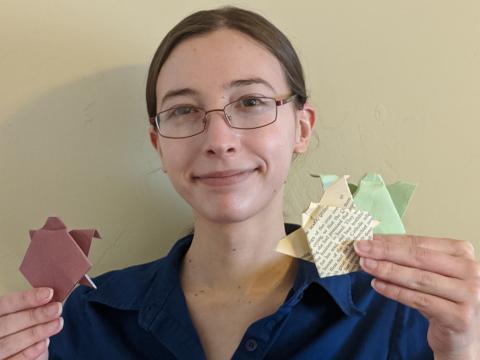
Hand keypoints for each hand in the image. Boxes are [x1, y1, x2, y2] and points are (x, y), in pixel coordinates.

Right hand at [0, 287, 62, 359]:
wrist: (15, 352)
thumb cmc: (19, 329)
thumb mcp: (20, 316)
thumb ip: (29, 309)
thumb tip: (50, 299)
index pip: (5, 304)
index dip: (26, 299)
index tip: (48, 293)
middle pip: (8, 324)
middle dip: (35, 315)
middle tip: (57, 308)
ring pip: (10, 343)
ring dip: (37, 332)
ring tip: (57, 323)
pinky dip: (29, 353)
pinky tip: (45, 343)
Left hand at [354, 235, 479, 359]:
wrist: (461, 336)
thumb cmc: (444, 298)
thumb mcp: (431, 273)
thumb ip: (410, 259)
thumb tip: (375, 243)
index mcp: (463, 252)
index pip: (420, 243)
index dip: (391, 241)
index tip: (368, 239)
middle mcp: (471, 271)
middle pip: (419, 258)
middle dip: (386, 252)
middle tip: (361, 249)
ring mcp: (468, 294)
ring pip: (418, 279)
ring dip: (387, 270)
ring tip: (366, 265)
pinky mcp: (459, 316)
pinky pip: (419, 300)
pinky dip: (395, 292)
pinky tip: (377, 285)